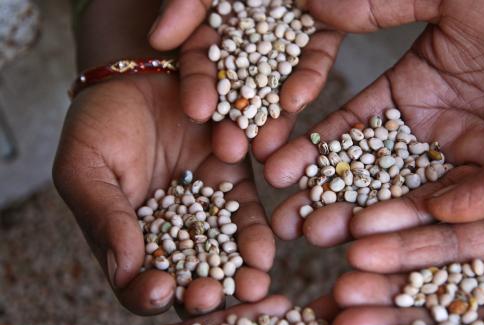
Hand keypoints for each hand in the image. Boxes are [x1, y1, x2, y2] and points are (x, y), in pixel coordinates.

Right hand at [54, 74, 274, 315]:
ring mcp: (208, 214)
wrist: (140, 74)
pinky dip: (257, 233)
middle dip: (203, 292)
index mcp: (129, 240)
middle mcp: (173, 236)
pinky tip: (265, 249)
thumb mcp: (86, 168)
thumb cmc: (99, 123)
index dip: (147, 293)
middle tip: (213, 297)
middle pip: (190, 278)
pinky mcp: (237, 186)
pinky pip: (249, 215)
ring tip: (253, 283)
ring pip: (226, 254)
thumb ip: (104, 217)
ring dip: (241, 272)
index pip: (138, 282)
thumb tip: (125, 272)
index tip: (160, 290)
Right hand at [148, 0, 343, 162]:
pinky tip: (296, 102)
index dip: (199, 87)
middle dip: (235, 118)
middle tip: (230, 150)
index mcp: (219, 23)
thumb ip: (186, 2)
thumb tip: (158, 39)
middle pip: (242, 84)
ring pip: (278, 81)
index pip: (204, 63)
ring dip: (271, 115)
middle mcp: (252, 35)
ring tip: (266, 150)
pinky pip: (315, 61)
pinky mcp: (324, 33)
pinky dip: (307, 80)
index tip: (196, 114)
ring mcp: (289, 35)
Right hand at [266, 0, 483, 244]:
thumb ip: (377, 4)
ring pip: (403, 193)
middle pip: (368, 170)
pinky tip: (378, 238)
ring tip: (314, 236)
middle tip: (285, 219)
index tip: (269, 163)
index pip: (347, 126)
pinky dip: (414, 222)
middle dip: (324, 194)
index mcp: (410, 88)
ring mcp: (464, 155)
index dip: (309, 145)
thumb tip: (309, 3)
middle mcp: (430, 128)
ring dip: (360, 215)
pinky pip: (451, 203)